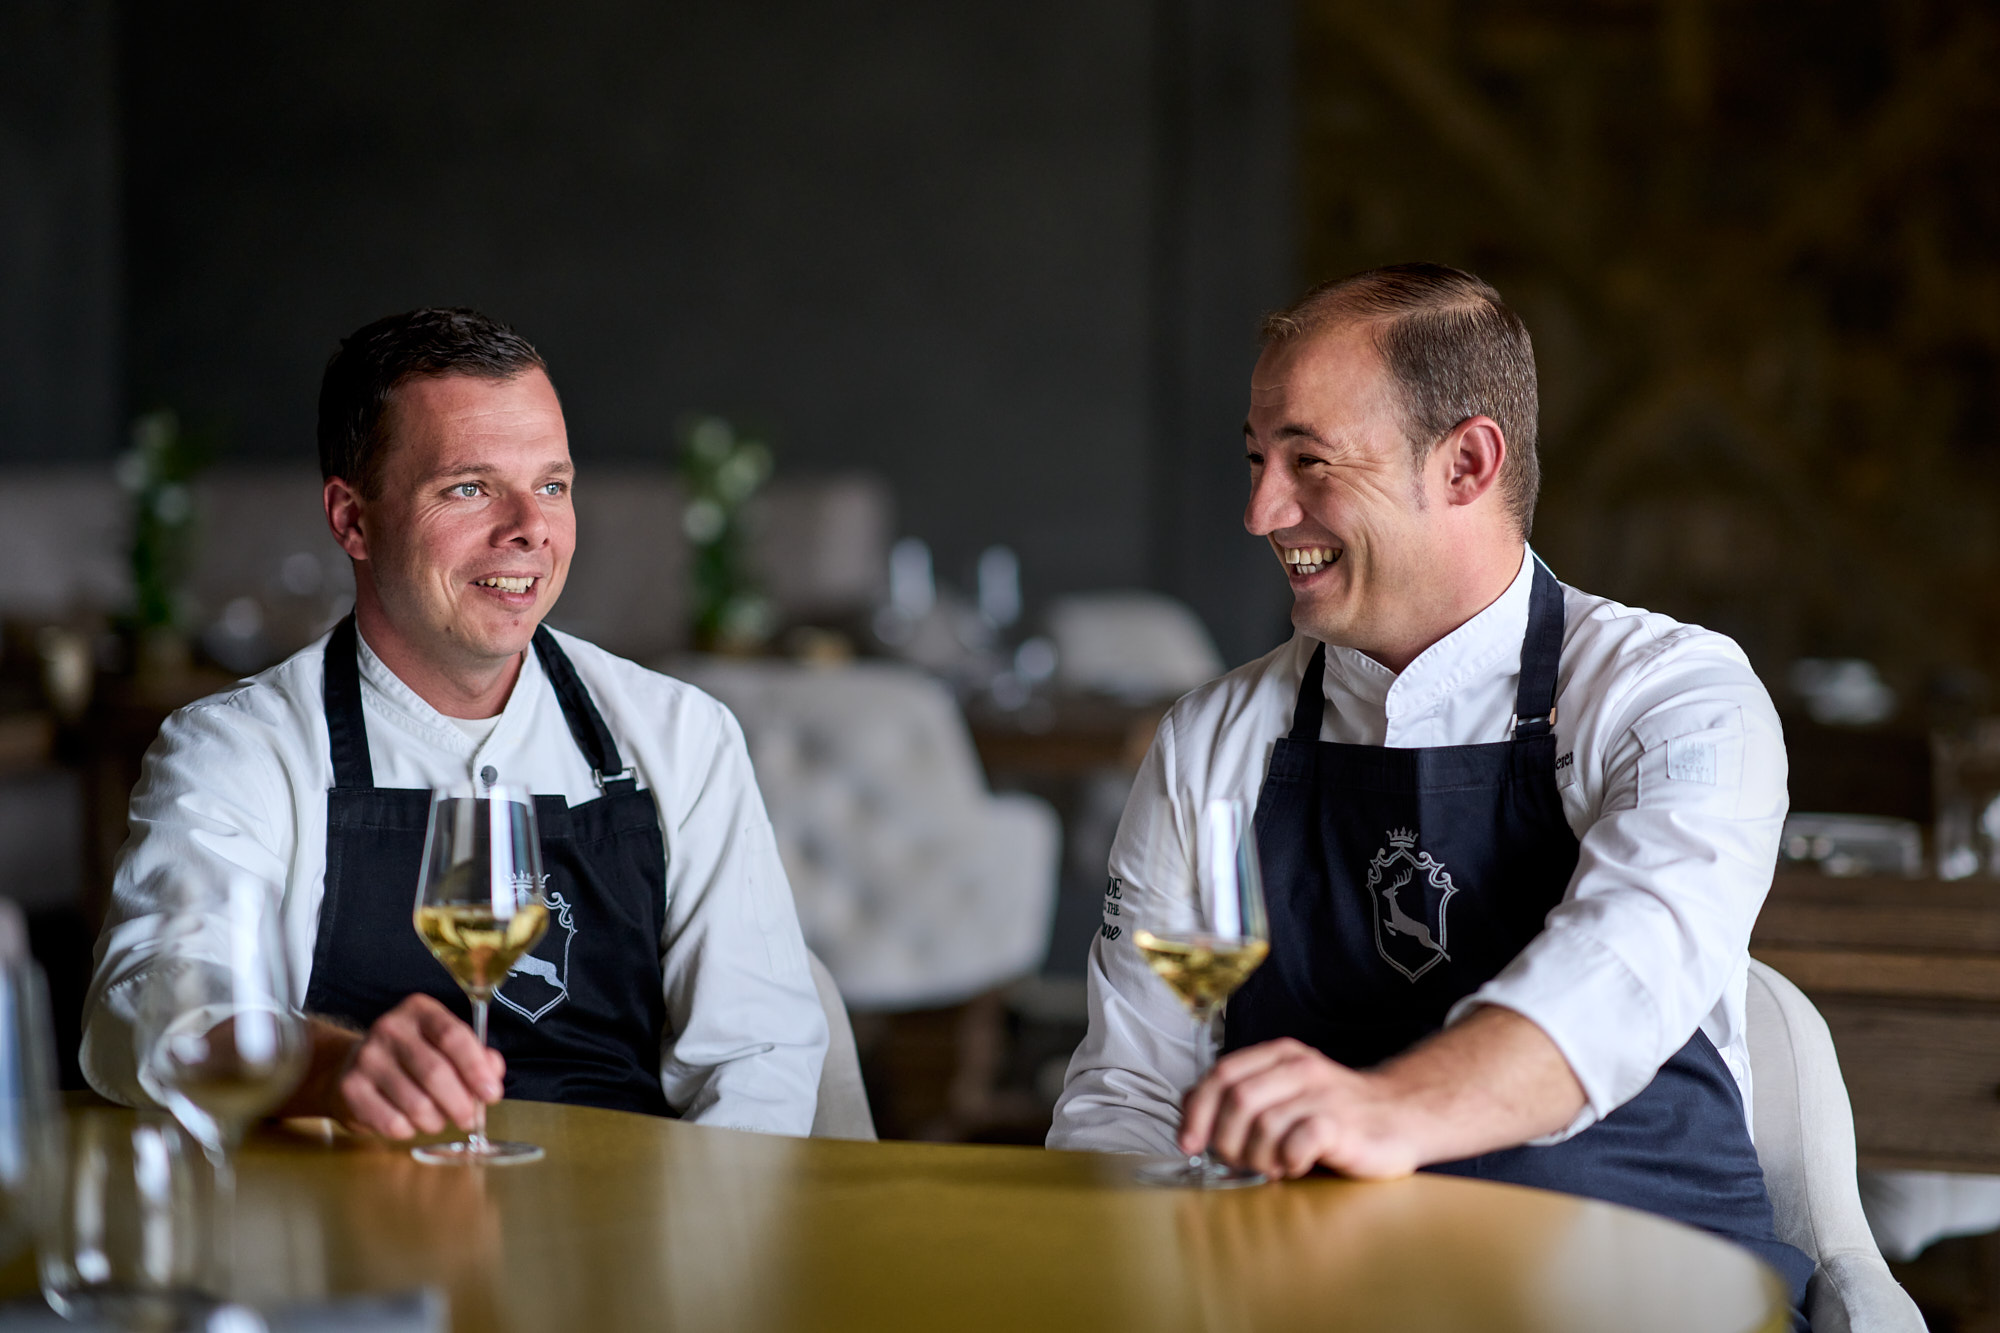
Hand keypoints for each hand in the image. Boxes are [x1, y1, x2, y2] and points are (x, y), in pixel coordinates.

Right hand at [294, 996, 505, 1138]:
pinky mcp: (351, 1088)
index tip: (491, 1094)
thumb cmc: (413, 1056)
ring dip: (436, 1120)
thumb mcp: (446, 1045)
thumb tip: (493, 1074)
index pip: (453, 1036)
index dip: (476, 1069)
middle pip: (435, 1072)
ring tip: (439, 1120)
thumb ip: (477, 1056)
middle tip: (469, 1119)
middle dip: (461, 1103)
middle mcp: (391, 1028)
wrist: (353, 1066)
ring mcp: (367, 1057)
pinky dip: (410, 1130)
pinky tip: (410, 1122)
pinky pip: (392, 1122)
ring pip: (416, 1103)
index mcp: (420, 1010)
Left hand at [1178, 1038, 1421, 1180]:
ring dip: (1257, 1157)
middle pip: (1237, 1101)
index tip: (1190, 1144)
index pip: (1222, 1074)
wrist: (1401, 1116)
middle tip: (1239, 1162)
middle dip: (1226, 1140)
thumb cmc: (1333, 1110)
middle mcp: (1300, 1069)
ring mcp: (1322, 1095)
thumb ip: (1242, 1092)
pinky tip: (1296, 1166)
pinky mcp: (1342, 1125)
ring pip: (1263, 1125)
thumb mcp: (1285, 1090)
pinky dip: (1288, 1161)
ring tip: (1273, 1166)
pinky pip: (1297, 1142)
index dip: (1197, 1111)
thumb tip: (1189, 1106)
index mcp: (1280, 1056)